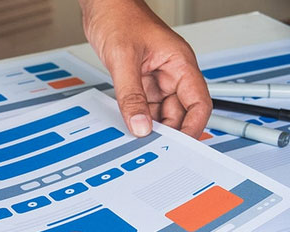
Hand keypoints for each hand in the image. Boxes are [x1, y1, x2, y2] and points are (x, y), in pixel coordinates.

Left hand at [78, 0, 210, 138]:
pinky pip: (143, 105)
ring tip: (139, 141)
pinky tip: (129, 127)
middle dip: (168, 130)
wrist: (101, 6)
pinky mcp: (139, 81)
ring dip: (150, 126)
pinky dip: (137, 117)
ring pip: (159, 111)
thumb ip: (131, 95)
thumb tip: (139, 125)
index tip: (183, 145)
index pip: (199, 102)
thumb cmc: (118, 17)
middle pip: (179, 112)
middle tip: (153, 148)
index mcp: (179, 63)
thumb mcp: (124, 59)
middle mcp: (171, 73)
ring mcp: (155, 78)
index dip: (194, 126)